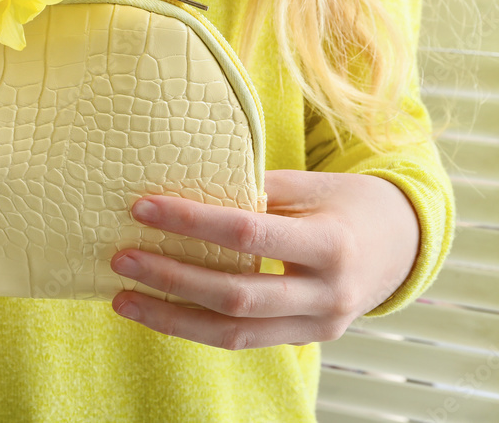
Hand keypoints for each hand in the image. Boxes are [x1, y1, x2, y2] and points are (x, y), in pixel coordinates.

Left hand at [109, 169, 420, 348]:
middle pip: (235, 296)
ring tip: (123, 298)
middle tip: (121, 258)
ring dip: (171, 318)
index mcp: (331, 243)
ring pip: (233, 334)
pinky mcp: (304, 340)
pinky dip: (196, 328)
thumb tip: (185, 185)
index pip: (248, 234)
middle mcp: (326, 294)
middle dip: (171, 278)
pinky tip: (158, 312)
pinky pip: (242, 341)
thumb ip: (256, 189)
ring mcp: (317, 326)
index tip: (142, 208)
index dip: (192, 222)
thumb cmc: (350, 204)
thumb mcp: (313, 185)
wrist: (404, 246)